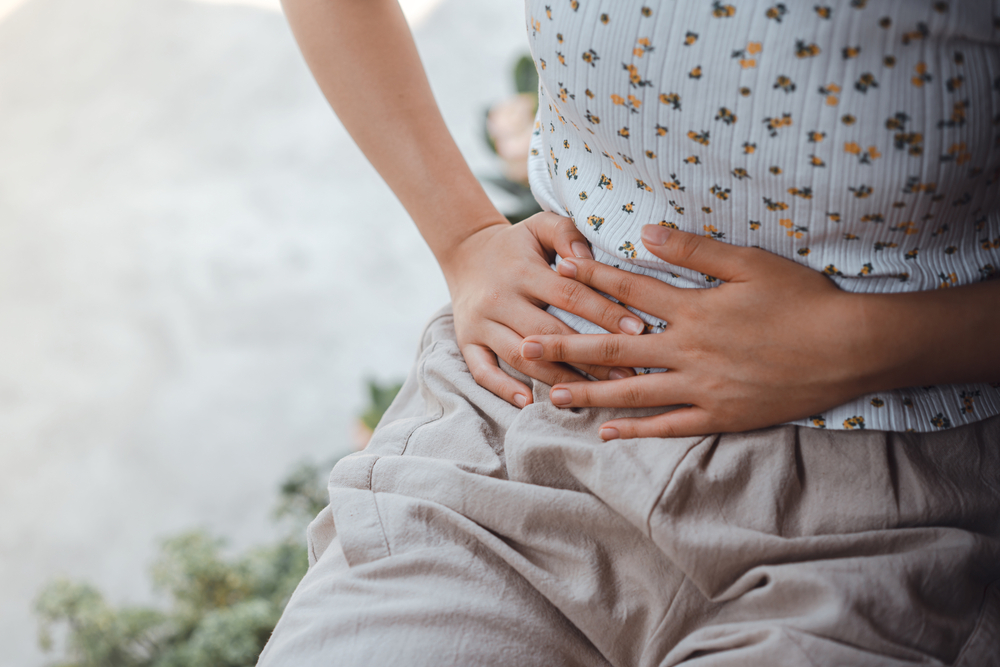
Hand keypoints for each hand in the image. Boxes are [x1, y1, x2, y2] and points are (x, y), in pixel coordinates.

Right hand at [441, 212, 644, 407]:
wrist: (465, 254)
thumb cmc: (516, 244)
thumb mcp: (539, 227)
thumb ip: (567, 233)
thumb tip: (587, 258)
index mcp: (521, 271)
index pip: (569, 295)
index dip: (605, 313)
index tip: (638, 330)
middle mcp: (498, 298)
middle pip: (548, 332)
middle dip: (590, 355)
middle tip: (627, 373)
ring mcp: (480, 323)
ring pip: (521, 357)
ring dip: (558, 377)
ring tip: (594, 393)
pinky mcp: (466, 342)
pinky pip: (483, 371)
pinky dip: (504, 389)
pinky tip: (531, 403)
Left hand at [519, 224, 873, 437]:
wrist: (847, 349)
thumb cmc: (801, 300)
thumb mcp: (750, 263)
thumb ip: (695, 249)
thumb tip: (647, 231)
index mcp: (692, 309)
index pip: (629, 290)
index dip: (589, 279)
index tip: (554, 273)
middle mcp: (687, 350)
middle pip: (613, 348)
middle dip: (565, 346)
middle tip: (523, 348)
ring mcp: (701, 387)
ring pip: (632, 392)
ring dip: (587, 393)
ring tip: (549, 394)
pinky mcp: (720, 415)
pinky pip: (669, 426)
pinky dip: (637, 431)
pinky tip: (607, 431)